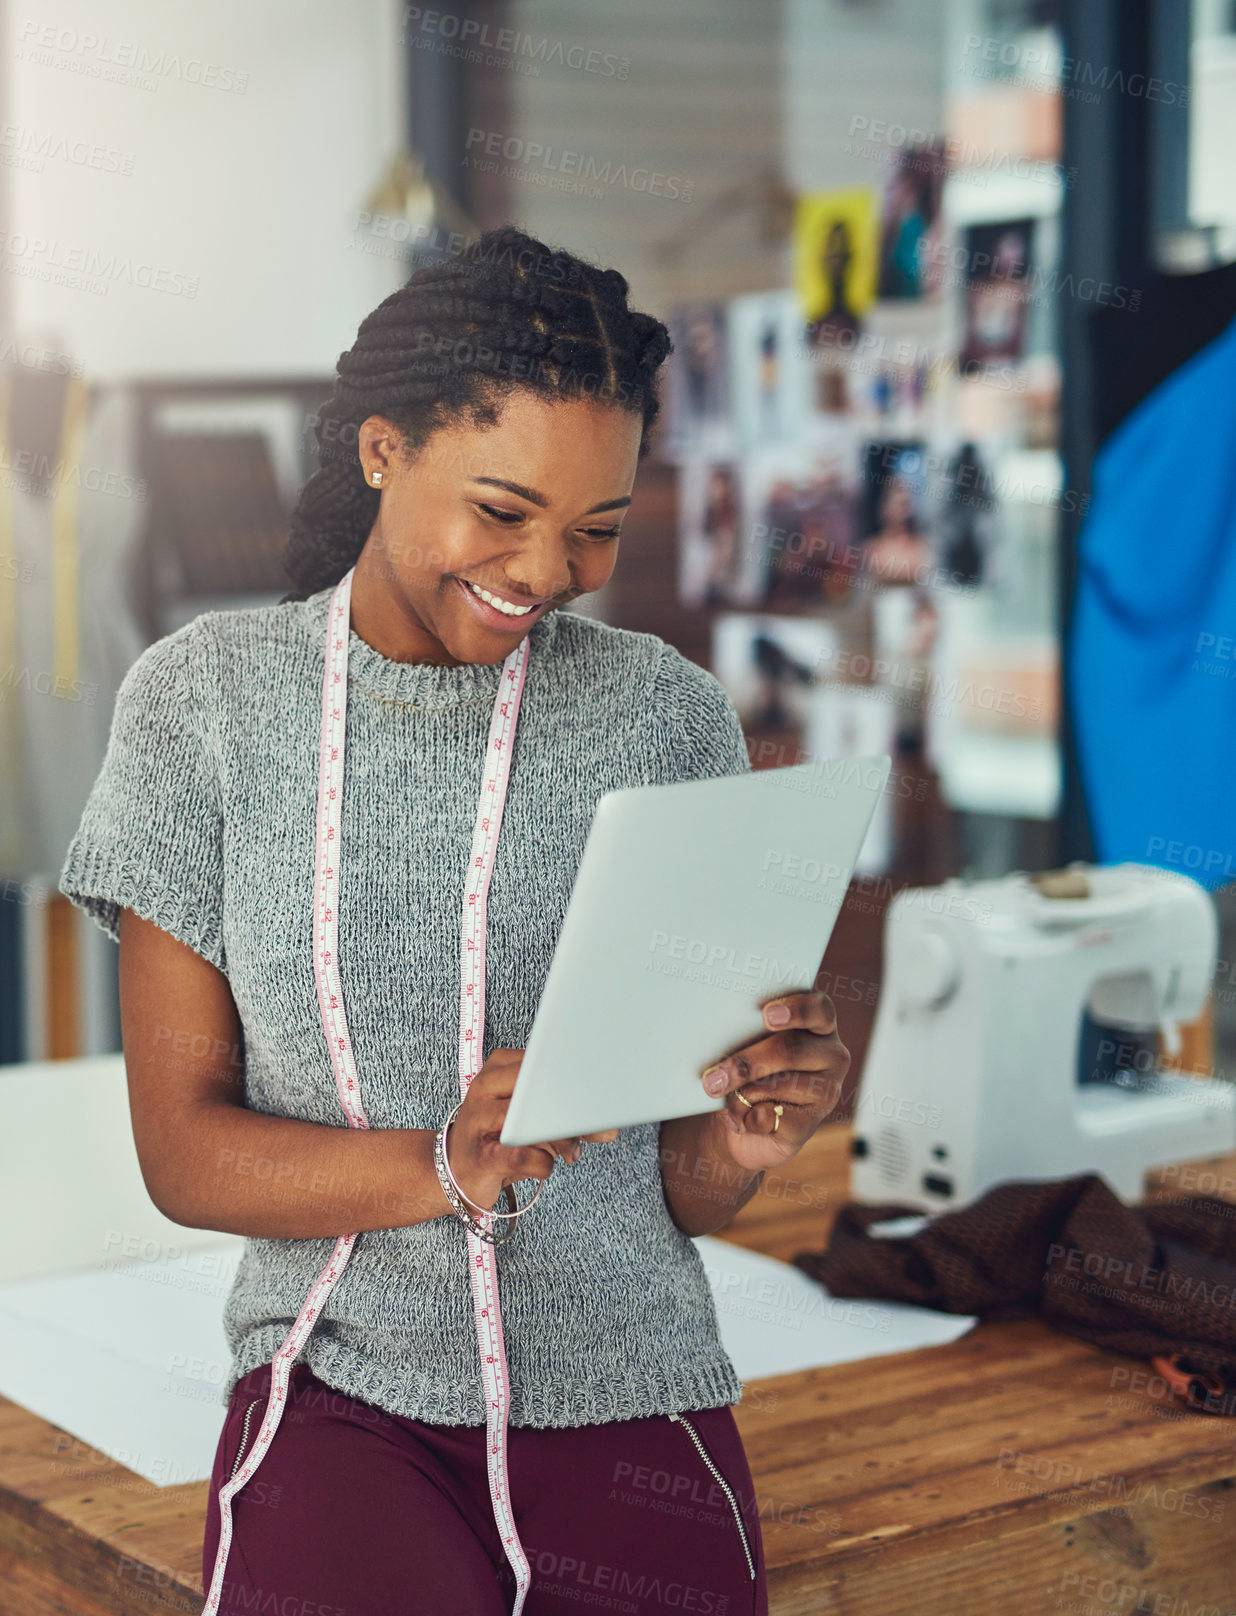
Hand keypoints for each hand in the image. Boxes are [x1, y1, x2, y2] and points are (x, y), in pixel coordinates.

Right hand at [444, 1048, 618, 1212]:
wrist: (458, 1172)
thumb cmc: (502, 1138)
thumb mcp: (537, 1119)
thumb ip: (571, 1117)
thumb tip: (609, 1127)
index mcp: (501, 1065)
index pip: (547, 1062)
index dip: (579, 1079)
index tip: (603, 1096)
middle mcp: (486, 1086)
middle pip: (541, 1088)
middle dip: (574, 1110)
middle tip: (595, 1127)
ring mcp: (480, 1119)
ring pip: (534, 1120)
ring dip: (563, 1139)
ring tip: (571, 1151)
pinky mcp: (482, 1155)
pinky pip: (527, 1156)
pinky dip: (545, 1164)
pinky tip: (543, 1165)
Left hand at [698, 991, 848, 1171]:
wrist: (742, 1122)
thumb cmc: (746, 1072)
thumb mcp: (743, 1047)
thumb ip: (745, 1036)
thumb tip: (723, 1043)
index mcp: (818, 1024)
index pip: (819, 1009)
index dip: (796, 1010)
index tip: (767, 1015)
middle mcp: (831, 1054)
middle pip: (789, 1050)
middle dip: (746, 1064)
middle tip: (713, 1079)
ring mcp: (828, 1091)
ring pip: (777, 1086)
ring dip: (740, 1096)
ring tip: (728, 1100)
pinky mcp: (812, 1124)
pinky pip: (773, 1118)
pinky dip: (748, 1120)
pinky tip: (746, 1120)